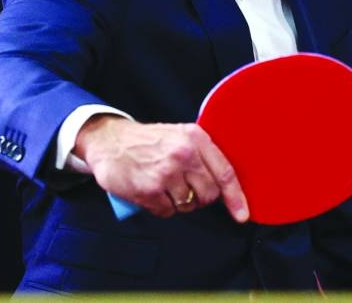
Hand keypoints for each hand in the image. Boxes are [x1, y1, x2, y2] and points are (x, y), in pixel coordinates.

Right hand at [75, 115, 248, 221]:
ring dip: (178, 202)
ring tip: (165, 186)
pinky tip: (151, 192)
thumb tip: (223, 184)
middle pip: (208, 194)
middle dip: (200, 198)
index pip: (225, 172)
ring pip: (187, 205)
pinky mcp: (148, 189)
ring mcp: (165, 173)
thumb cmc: (149, 141)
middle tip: (186, 188)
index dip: (236, 197)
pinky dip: (160, 207)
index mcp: (196, 138)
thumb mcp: (181, 136)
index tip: (242, 214)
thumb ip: (203, 155)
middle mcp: (183, 154)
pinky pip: (166, 211)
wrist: (110, 140)